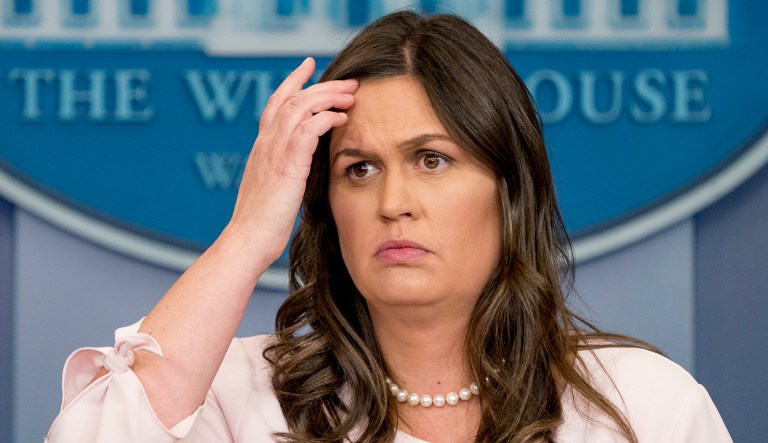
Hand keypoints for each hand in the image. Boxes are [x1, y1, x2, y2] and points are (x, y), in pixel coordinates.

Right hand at [227, 57, 356, 262]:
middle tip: (348, 81)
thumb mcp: (274, 188)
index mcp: (262, 147)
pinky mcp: (286, 166)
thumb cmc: (262, 223)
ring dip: (328, 97)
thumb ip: (285, 171)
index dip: (293, 82)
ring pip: (300, 107)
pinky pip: (307, 130)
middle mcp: (265, 144)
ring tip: (351, 96)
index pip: (276, 103)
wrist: (247, 241)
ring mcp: (274, 153)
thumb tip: (301, 168)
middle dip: (322, 86)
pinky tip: (341, 119)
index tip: (309, 66)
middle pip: (292, 98)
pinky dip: (325, 119)